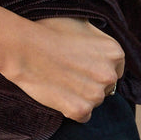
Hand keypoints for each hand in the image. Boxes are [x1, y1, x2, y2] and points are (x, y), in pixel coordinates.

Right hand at [9, 16, 124, 120]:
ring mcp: (96, 95)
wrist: (25, 49)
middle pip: (106, 86)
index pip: (115, 68)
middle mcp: (110, 75)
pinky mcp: (81, 110)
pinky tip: (59, 94)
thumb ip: (97, 38)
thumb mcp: (81, 23)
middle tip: (68, 73)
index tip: (80, 65)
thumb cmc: (49, 31)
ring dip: (81, 96)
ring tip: (60, 81)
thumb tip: (99, 45)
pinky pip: (82, 115)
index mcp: (114, 52)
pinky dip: (71, 109)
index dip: (96, 67)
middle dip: (90, 82)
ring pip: (94, 101)